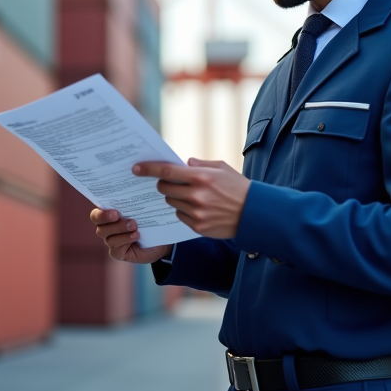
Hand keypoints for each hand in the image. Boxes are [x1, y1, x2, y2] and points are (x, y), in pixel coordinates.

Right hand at [90, 208, 172, 263]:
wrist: (160, 239)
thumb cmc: (148, 220)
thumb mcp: (142, 210)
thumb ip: (134, 203)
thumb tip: (138, 192)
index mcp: (108, 215)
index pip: (96, 215)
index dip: (102, 214)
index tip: (115, 212)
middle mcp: (107, 229)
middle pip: (101, 228)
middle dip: (114, 224)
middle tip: (128, 220)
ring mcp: (111, 242)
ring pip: (109, 239)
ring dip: (122, 232)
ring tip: (135, 228)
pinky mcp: (118, 253)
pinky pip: (116, 249)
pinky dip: (126, 241)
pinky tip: (135, 236)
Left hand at [134, 158, 250, 239]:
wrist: (254, 213)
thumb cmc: (238, 187)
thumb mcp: (221, 168)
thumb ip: (199, 164)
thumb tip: (182, 164)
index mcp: (201, 177)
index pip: (167, 171)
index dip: (149, 169)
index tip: (136, 168)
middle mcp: (196, 195)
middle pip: (164, 189)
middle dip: (163, 184)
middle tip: (169, 183)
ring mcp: (196, 212)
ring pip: (171, 203)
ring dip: (175, 198)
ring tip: (189, 195)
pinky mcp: (198, 226)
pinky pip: (180, 216)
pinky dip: (183, 211)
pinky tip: (197, 208)